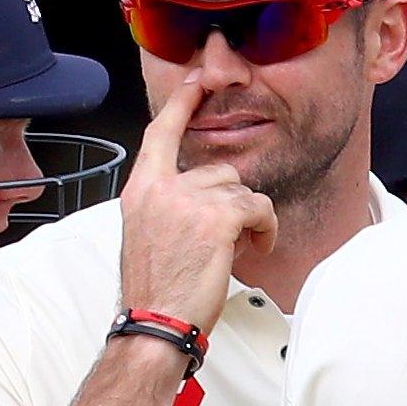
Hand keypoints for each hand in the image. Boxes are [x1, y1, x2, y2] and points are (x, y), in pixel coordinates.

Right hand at [117, 73, 277, 331]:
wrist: (156, 323)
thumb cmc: (157, 291)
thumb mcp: (149, 236)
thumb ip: (170, 206)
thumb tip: (206, 198)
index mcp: (140, 191)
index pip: (160, 134)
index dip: (180, 104)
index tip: (195, 82)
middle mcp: (161, 188)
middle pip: (219, 171)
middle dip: (233, 203)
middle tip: (227, 238)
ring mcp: (188, 200)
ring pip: (243, 190)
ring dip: (250, 218)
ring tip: (238, 248)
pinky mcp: (217, 217)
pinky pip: (259, 207)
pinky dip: (266, 228)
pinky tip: (256, 248)